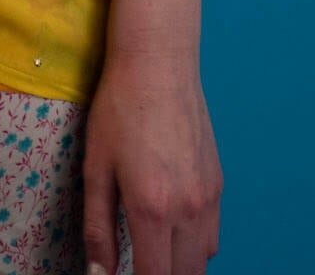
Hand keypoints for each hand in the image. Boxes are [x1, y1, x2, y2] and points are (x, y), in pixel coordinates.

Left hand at [81, 49, 222, 274]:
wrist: (158, 62)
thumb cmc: (119, 108)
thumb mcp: (96, 166)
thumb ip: (98, 227)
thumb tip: (97, 274)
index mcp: (153, 209)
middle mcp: (188, 210)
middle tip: (138, 261)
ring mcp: (209, 197)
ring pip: (202, 260)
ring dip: (180, 264)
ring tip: (154, 249)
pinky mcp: (219, 183)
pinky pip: (212, 234)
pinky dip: (194, 245)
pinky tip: (172, 226)